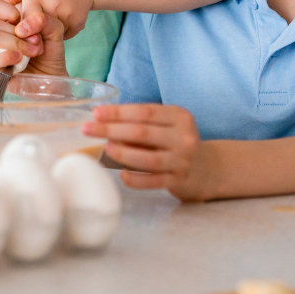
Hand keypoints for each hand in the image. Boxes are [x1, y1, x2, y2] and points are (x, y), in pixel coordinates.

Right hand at [0, 0, 67, 75]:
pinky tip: (20, 59)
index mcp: (4, 20)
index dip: (9, 10)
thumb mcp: (54, 29)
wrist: (53, 75)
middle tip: (36, 41)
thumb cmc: (50, 51)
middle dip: (19, 32)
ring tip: (32, 52)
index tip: (24, 21)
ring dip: (17, 44)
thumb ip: (43, 19)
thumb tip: (22, 26)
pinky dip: (8, 57)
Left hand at [0, 0, 93, 42]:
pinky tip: (60, 22)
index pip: (28, 15)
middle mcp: (53, 2)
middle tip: (30, 42)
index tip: (20, 34)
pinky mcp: (78, 22)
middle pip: (38, 28)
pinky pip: (63, 35)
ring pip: (50, 34)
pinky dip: (59, 32)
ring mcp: (67, 13)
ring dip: (45, 35)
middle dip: (33, 35)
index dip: (23, 27)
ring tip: (45, 25)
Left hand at [83, 103, 210, 201]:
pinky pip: (153, 181)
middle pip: (142, 133)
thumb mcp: (166, 125)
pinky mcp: (179, 181)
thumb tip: (103, 122)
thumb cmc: (175, 142)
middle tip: (88, 129)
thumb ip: (142, 122)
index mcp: (179, 117)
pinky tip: (122, 175)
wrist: (206, 169)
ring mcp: (183, 161)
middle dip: (111, 130)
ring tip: (106, 148)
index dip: (118, 112)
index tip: (96, 113)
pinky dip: (136, 179)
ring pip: (148, 159)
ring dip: (123, 153)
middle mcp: (184, 137)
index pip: (145, 112)